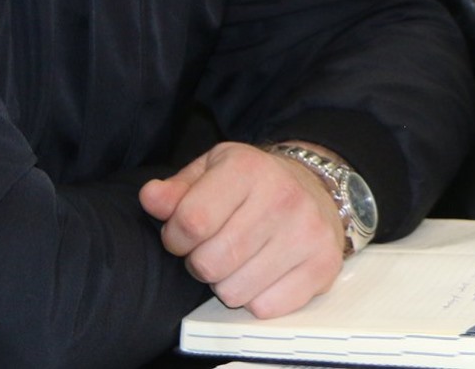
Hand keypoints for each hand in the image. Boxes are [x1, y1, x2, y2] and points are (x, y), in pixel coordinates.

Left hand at [139, 142, 345, 317]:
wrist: (316, 187)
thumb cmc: (254, 183)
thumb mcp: (212, 171)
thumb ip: (177, 189)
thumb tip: (151, 198)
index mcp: (248, 168)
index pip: (192, 222)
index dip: (175, 237)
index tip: (183, 235)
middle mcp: (282, 197)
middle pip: (211, 263)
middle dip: (200, 263)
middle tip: (213, 248)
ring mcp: (306, 233)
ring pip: (235, 292)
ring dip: (227, 283)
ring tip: (239, 259)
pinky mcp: (323, 265)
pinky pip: (265, 308)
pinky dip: (256, 298)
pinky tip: (263, 272)